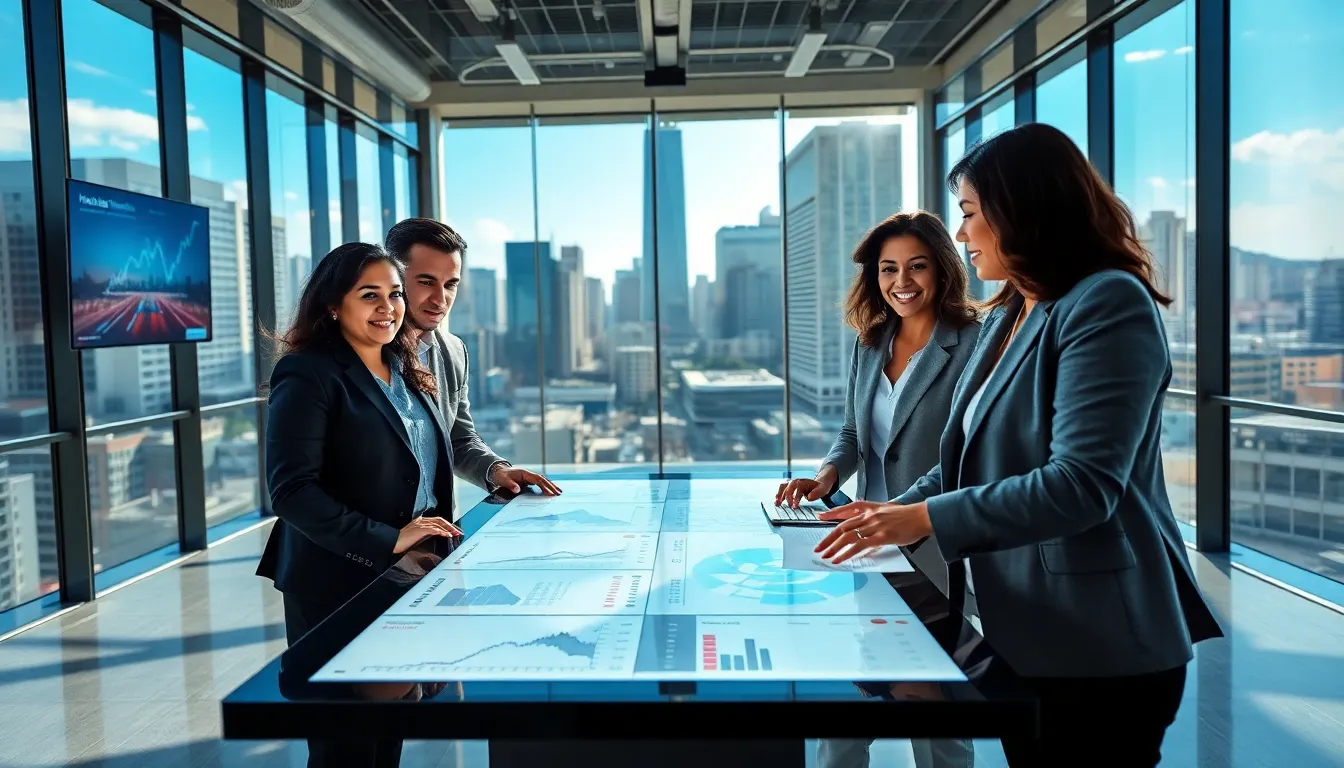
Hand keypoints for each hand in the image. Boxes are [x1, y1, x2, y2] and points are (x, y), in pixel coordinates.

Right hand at [393, 515, 461, 553]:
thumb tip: (434, 539)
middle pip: (439, 520)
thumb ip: (423, 535)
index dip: (445, 525)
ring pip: (438, 523)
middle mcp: (421, 521)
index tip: (452, 530)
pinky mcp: (420, 529)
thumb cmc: (400, 542)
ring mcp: (420, 524)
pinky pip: (434, 529)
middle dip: (450, 526)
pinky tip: (447, 535)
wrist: (392, 542)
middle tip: (457, 532)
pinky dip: (441, 532)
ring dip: (448, 529)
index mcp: (419, 521)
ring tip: (454, 534)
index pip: (436, 520)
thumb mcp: (414, 537)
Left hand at [492, 465, 561, 495]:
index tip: (550, 492)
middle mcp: (529, 475)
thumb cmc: (501, 476)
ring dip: (551, 486)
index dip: (544, 486)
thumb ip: (510, 485)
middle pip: (543, 480)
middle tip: (559, 493)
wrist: (499, 472)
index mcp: (524, 474)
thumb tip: (517, 490)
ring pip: (543, 481)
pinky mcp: (529, 481)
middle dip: (551, 486)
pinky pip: (540, 484)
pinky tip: (551, 492)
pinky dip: (546, 487)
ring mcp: (530, 477)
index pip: (538, 479)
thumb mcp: (503, 480)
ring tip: (559, 493)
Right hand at [775, 465, 836, 507]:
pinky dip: (778, 494)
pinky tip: (777, 502)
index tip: (794, 506)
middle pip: (789, 488)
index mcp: (803, 482)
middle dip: (787, 498)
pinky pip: (781, 489)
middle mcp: (795, 481)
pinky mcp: (788, 486)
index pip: (798, 490)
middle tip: (789, 507)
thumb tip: (809, 497)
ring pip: (783, 487)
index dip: (795, 498)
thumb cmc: (820, 487)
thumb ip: (817, 493)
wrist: (818, 484)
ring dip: (779, 495)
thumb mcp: (822, 489)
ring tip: (777, 504)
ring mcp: (791, 483)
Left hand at [813, 501, 932, 563]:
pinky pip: (858, 546)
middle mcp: (869, 515)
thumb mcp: (888, 512)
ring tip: (825, 555)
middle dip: (828, 538)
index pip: (846, 509)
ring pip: (847, 536)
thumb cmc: (908, 516)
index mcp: (870, 507)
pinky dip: (846, 553)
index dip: (832, 514)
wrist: (922, 516)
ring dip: (833, 547)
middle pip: (842, 526)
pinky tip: (839, 559)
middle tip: (819, 546)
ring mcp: (873, 525)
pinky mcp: (880, 536)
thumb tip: (866, 536)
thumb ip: (874, 521)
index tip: (821, 517)